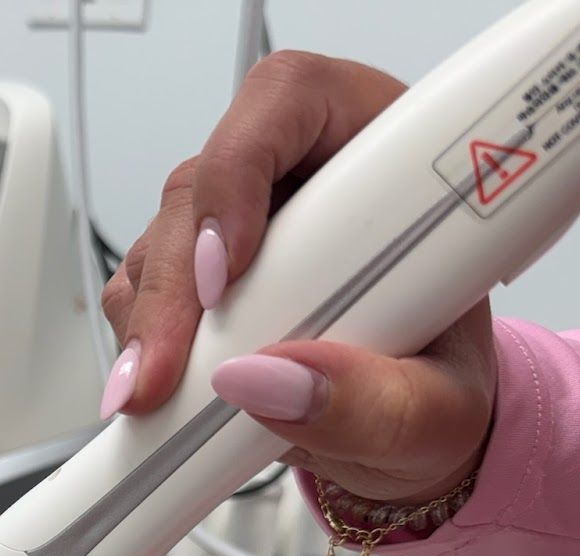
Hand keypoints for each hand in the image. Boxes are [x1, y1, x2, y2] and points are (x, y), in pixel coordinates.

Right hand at [99, 51, 495, 503]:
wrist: (410, 430)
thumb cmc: (440, 386)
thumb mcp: (437, 409)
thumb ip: (372, 400)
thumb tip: (261, 381)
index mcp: (379, 155)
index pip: (290, 102)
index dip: (241, 168)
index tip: (226, 269)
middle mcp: (297, 177)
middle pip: (202, 186)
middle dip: (173, 283)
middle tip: (164, 370)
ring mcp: (237, 227)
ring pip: (161, 243)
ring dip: (148, 319)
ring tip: (154, 396)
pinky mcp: (195, 279)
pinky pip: (141, 292)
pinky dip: (139, 344)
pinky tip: (154, 391)